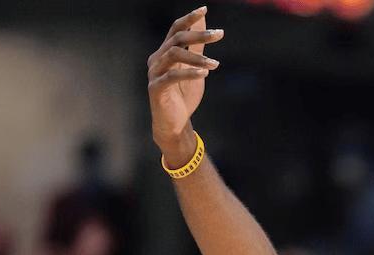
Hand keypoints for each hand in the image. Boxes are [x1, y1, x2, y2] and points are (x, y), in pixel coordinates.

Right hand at [147, 6, 223, 161]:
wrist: (175, 124)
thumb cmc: (184, 95)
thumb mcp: (195, 68)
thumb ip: (197, 48)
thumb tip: (204, 24)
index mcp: (164, 53)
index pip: (175, 30)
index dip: (189, 19)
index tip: (204, 9)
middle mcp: (157, 60)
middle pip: (176, 39)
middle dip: (198, 35)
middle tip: (219, 34)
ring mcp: (154, 73)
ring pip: (174, 55)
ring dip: (197, 57)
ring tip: (215, 64)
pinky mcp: (156, 89)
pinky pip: (172, 76)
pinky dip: (189, 73)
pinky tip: (205, 73)